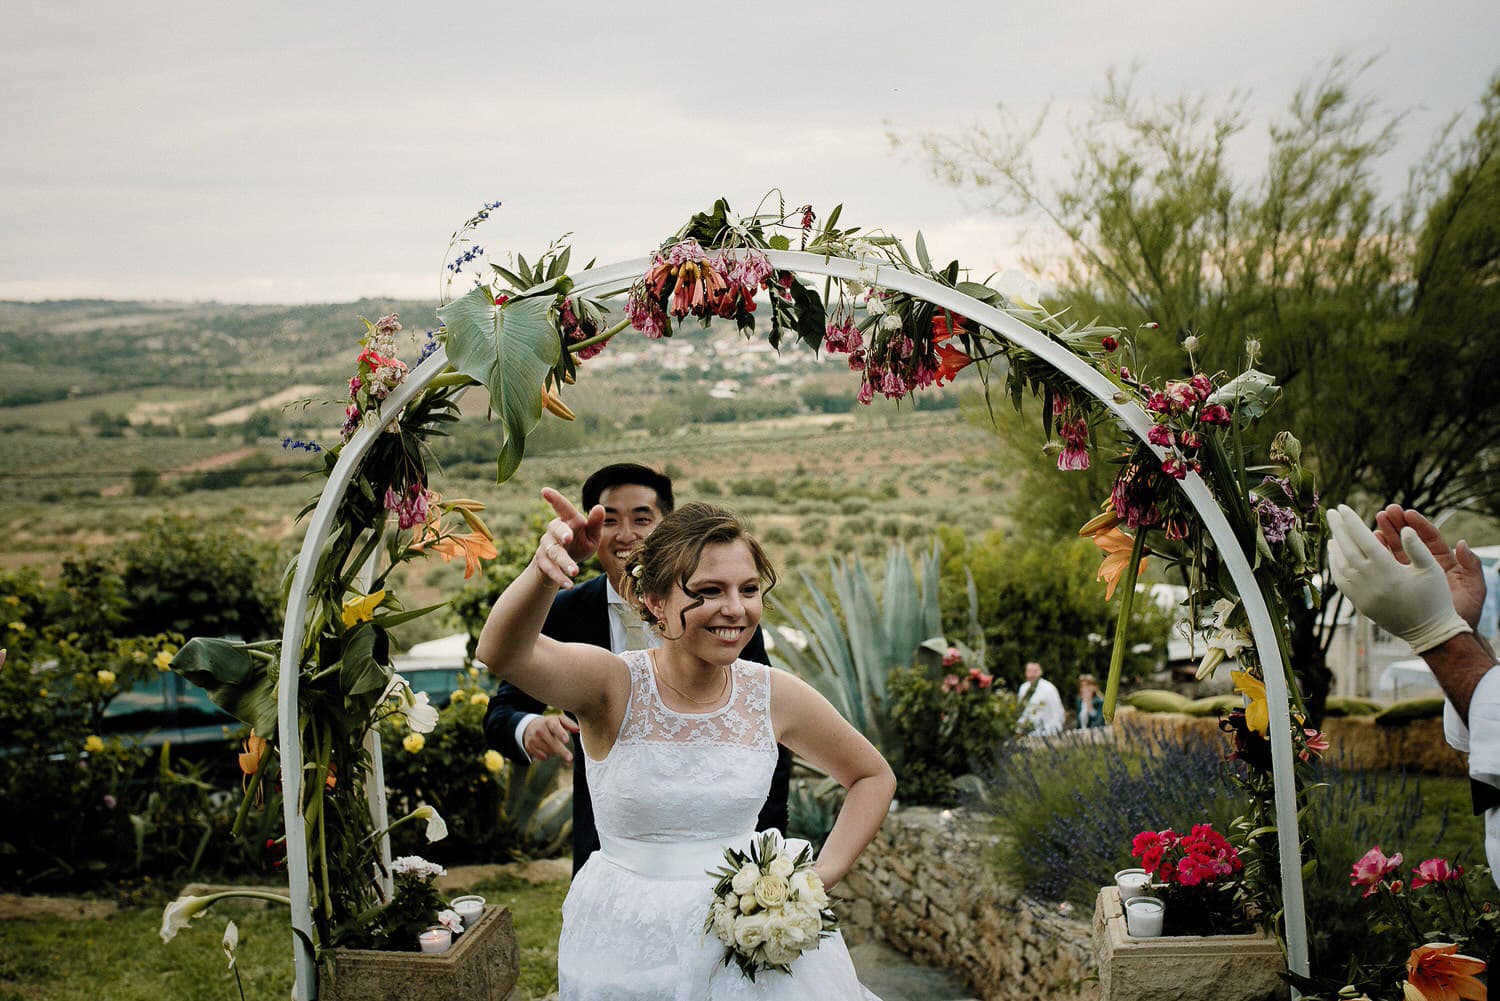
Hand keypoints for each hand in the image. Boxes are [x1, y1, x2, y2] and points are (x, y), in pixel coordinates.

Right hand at [522, 714, 579, 763]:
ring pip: (549, 751)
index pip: (555, 727)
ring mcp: (533, 739)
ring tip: (553, 744)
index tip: (566, 740)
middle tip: (570, 758)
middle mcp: (540, 730)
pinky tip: (546, 748)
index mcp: (548, 721)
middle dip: (562, 751)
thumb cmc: (550, 724)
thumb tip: (577, 729)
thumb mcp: (559, 720)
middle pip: (552, 743)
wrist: (530, 727)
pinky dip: (548, 755)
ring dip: (555, 751)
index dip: (561, 734)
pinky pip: (543, 756)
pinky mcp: (530, 747)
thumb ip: (569, 723)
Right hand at [533, 487, 603, 588]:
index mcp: (568, 521)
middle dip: (561, 533)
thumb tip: (600, 507)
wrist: (564, 567)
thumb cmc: (581, 545)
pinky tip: (569, 584)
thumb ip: (596, 524)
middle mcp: (554, 531)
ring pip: (553, 552)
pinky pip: (550, 569)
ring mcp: (547, 546)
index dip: (554, 499)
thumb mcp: (592, 537)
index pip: (562, 508)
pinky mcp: (543, 562)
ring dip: (564, 561)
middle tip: (568, 538)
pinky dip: (560, 577)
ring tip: (575, 571)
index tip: (545, 491)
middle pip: (555, 529)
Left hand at [1327, 504, 1470, 652]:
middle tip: (1331, 512)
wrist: (1428, 633)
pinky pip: (1341, 580)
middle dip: (1338, 528)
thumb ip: (1417, 547)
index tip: (1342, 507)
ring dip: (1335, 546)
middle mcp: (1370, 581)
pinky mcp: (1359, 604)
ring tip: (1332, 532)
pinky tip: (1336, 556)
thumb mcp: (1432, 570)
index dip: (1351, 522)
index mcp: (1387, 570)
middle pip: (1347, 548)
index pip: (1363, 539)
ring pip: (1341, 564)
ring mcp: (1362, 594)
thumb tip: (1404, 529)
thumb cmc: (1434, 598)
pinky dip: (1335, 565)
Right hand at [1374, 505, 1486, 628]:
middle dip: (1397, 524)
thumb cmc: (1465, 612)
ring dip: (1384, 535)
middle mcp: (1424, 565)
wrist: (1448, 634)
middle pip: (1409, 539)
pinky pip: (1384, 567)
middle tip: (1386, 511)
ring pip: (1395, 550)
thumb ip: (1471, 565)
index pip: (1429, 538)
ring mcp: (1408, 573)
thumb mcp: (1474, 587)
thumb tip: (1463, 544)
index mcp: (1443, 561)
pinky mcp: (1396, 583)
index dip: (1418, 525)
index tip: (1407, 513)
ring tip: (1375, 522)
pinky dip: (1376, 555)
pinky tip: (1368, 544)